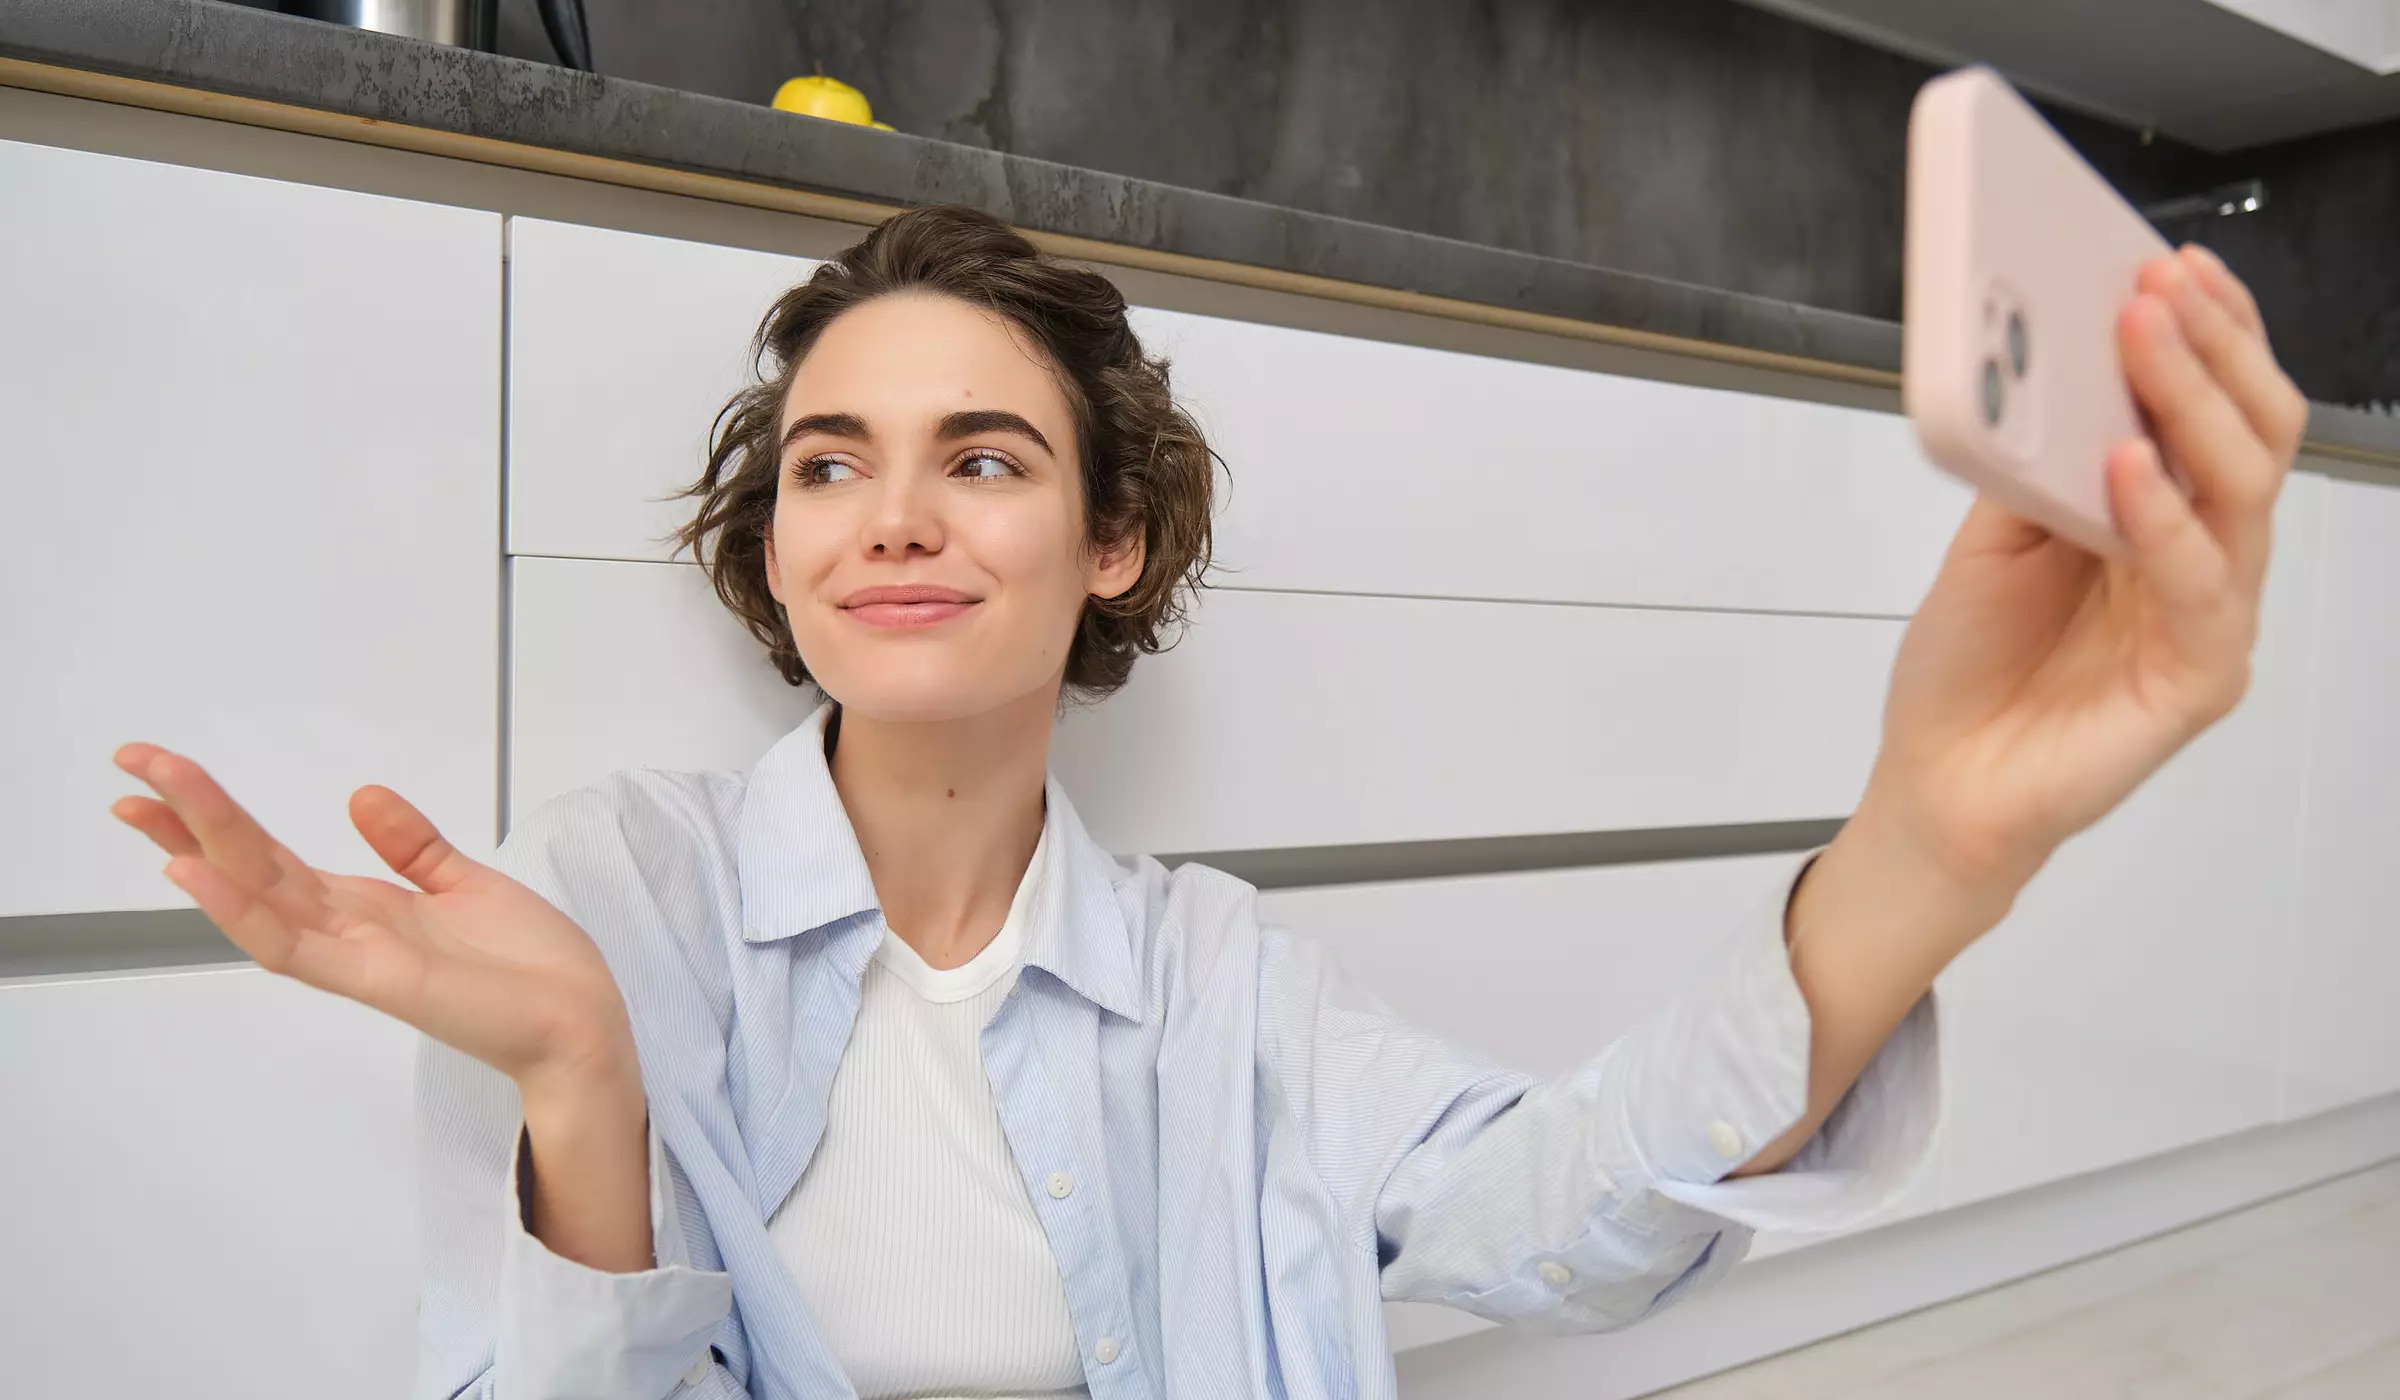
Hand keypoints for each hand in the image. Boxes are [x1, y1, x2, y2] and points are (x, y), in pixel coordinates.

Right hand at [108, 744, 635, 1101]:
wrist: (581, 1024)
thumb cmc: (531, 966)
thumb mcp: (464, 883)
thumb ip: (411, 845)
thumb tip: (361, 794)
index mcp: (363, 905)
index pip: (268, 853)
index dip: (215, 812)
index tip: (163, 770)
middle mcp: (345, 929)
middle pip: (245, 865)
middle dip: (185, 815)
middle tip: (127, 763)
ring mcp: (353, 956)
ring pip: (255, 896)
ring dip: (199, 849)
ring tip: (144, 804)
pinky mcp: (376, 979)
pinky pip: (294, 946)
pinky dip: (242, 912)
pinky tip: (199, 875)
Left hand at [1864, 244, 2305, 902]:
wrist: (1937, 782)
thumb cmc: (1970, 667)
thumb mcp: (1993, 535)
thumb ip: (2038, 459)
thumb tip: (2056, 357)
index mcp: (2164, 514)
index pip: (2218, 407)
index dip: (2210, 331)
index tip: (2168, 263)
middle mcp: (2203, 557)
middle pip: (2251, 434)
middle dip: (2211, 348)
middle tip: (2158, 287)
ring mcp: (2210, 617)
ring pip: (2243, 492)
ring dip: (2192, 403)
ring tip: (2144, 338)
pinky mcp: (2198, 680)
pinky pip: (2200, 588)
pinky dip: (2165, 522)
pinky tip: (2129, 467)